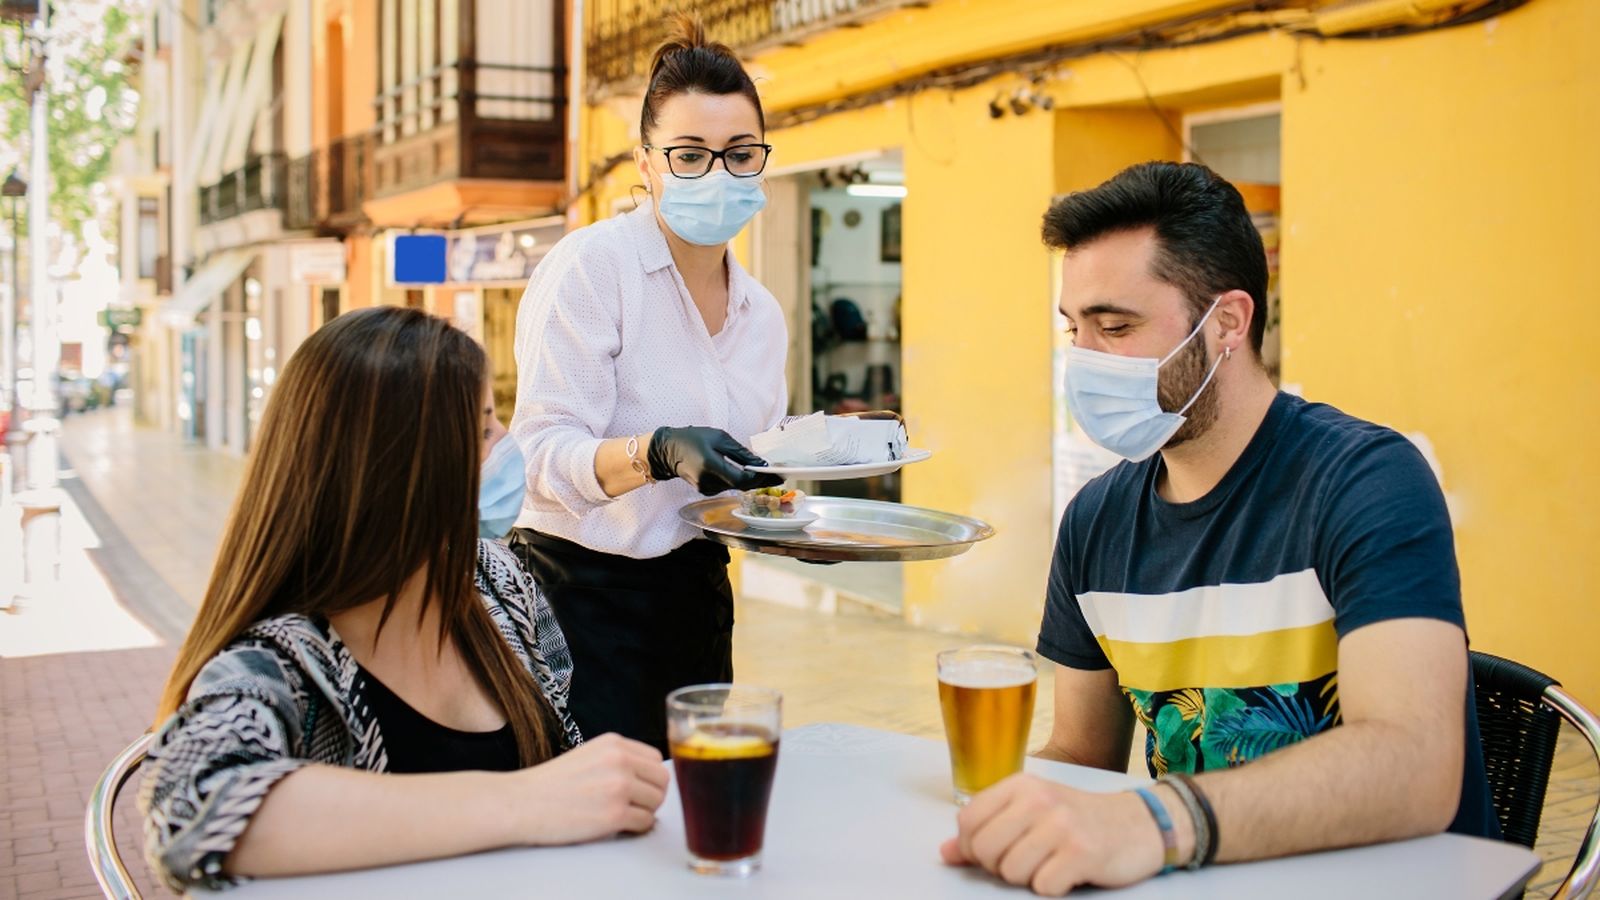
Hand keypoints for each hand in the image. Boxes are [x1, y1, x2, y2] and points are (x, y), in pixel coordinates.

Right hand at [509, 733, 669, 844]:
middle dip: (653, 795)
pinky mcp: (614, 815)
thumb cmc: (550, 783)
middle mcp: (619, 761)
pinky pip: (645, 822)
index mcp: (614, 743)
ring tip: (621, 815)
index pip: (656, 759)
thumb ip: (618, 760)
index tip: (640, 788)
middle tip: (636, 805)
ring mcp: (618, 788)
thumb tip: (649, 778)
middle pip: (662, 780)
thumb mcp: (589, 755)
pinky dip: (636, 827)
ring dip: (644, 812)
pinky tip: (617, 825)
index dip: (650, 777)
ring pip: (656, 802)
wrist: (521, 803)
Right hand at [647, 426, 782, 494]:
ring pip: (735, 487)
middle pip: (741, 486)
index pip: (742, 479)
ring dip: (749, 479)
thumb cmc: (693, 438)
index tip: (778, 474)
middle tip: (778, 475)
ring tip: (763, 471)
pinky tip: (744, 473)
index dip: (761, 478)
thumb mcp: (719, 438)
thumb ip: (740, 453)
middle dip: (760, 480)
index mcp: (712, 466)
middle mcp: (709, 482)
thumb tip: (760, 463)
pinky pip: (727, 486)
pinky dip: (737, 480)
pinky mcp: (705, 491)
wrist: (667, 450)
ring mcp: (706, 489)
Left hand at [938, 774, 1167, 895]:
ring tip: (1049, 865)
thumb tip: (945, 852)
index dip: (971, 847)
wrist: (1138, 824)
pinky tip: (1068, 874)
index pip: (967, 821)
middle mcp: (1039, 800)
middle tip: (1025, 861)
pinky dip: (1052, 888)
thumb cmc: (1078, 820)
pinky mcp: (1082, 853)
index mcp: (1020, 785)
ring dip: (1028, 879)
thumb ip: (987, 830)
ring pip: (1011, 872)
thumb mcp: (1030, 813)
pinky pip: (1042, 887)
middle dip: (999, 867)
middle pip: (984, 850)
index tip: (993, 853)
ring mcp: (1061, 826)